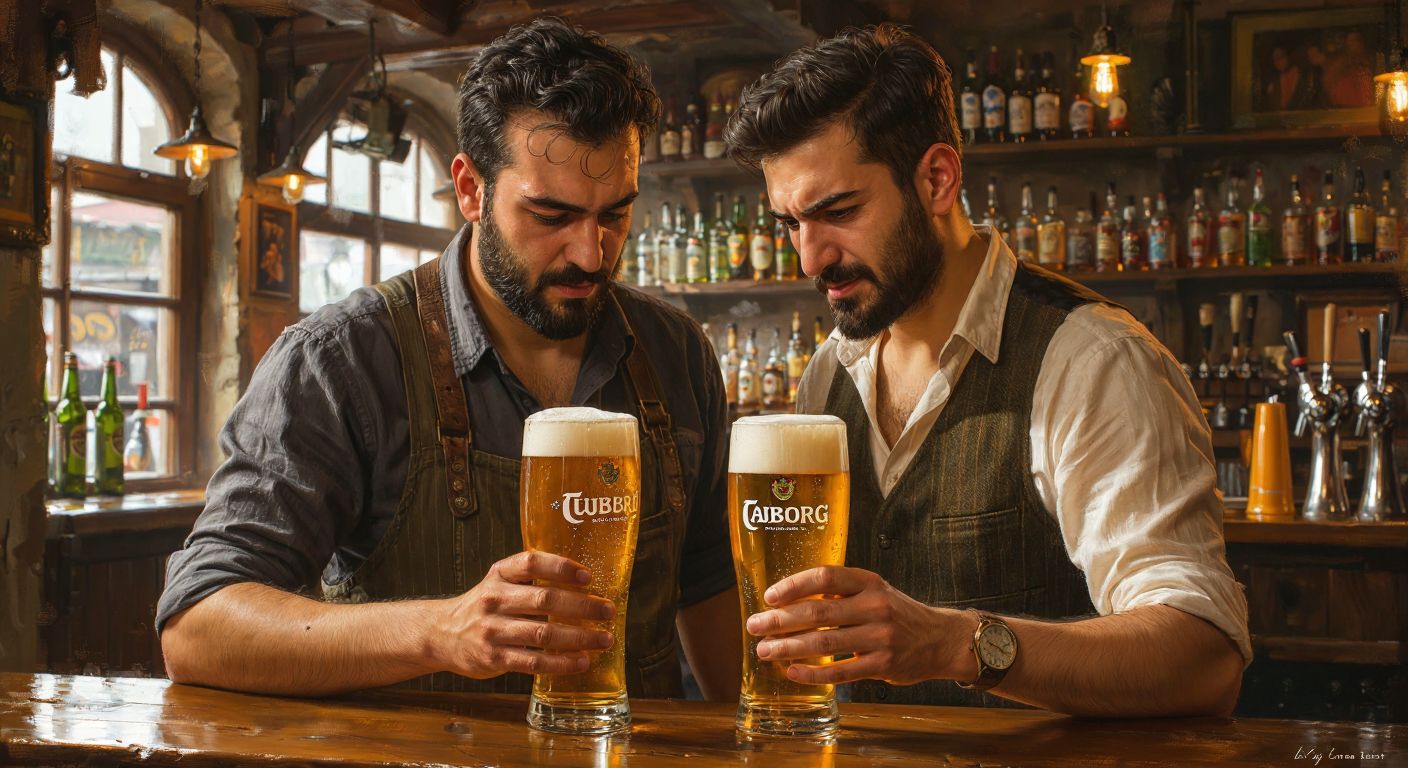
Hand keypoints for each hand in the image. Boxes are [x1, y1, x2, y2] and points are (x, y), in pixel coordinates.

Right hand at [431, 551, 616, 678]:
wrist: (441, 634)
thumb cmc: (483, 606)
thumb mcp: (498, 582)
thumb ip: (530, 578)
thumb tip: (583, 583)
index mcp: (498, 575)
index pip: (531, 563)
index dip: (561, 567)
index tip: (588, 576)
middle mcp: (494, 600)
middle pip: (545, 600)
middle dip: (583, 606)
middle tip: (608, 611)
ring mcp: (493, 631)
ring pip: (544, 634)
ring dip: (579, 637)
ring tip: (603, 639)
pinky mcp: (494, 658)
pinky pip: (534, 662)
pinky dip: (561, 663)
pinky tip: (581, 661)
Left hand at [746, 566, 967, 685]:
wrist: (940, 639)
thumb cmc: (897, 613)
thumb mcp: (875, 591)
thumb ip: (841, 593)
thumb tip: (789, 600)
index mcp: (869, 582)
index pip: (824, 577)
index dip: (793, 585)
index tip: (769, 596)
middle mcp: (875, 606)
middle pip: (817, 612)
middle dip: (779, 620)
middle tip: (754, 626)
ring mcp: (880, 637)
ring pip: (824, 643)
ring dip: (788, 648)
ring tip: (764, 650)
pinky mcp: (882, 665)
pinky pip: (840, 671)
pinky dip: (812, 673)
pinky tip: (791, 671)